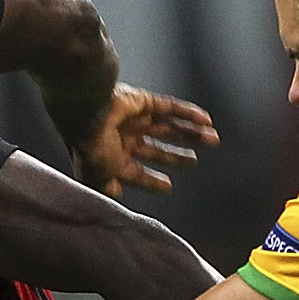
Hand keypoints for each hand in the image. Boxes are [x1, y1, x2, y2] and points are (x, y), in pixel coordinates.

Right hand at [75, 85, 218, 195]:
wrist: (86, 116)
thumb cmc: (90, 150)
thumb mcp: (97, 179)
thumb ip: (108, 189)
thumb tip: (115, 199)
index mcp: (112, 158)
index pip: (136, 171)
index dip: (152, 181)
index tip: (169, 187)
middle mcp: (123, 137)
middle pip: (155, 148)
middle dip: (176, 156)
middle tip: (194, 162)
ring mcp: (133, 118)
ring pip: (167, 127)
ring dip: (190, 134)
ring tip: (213, 140)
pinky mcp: (142, 100)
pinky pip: (170, 107)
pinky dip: (189, 113)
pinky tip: (206, 121)